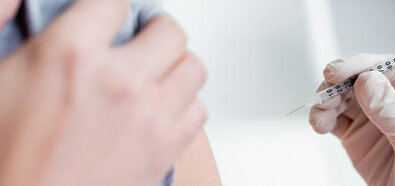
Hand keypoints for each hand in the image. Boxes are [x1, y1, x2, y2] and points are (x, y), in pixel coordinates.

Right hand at [0, 1, 205, 185]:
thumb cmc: (3, 158)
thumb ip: (4, 22)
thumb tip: (19, 0)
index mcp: (69, 55)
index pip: (113, 3)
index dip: (109, 9)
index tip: (108, 17)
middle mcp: (118, 82)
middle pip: (170, 32)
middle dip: (157, 30)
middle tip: (145, 38)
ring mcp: (148, 117)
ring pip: (193, 68)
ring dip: (176, 65)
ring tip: (158, 72)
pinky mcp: (164, 150)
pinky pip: (198, 110)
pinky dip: (185, 105)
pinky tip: (164, 108)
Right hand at [309, 54, 394, 185]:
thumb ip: (393, 112)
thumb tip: (367, 81)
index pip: (388, 67)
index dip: (360, 66)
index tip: (337, 73)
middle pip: (360, 78)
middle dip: (338, 84)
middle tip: (324, 96)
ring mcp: (374, 117)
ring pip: (343, 96)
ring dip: (326, 102)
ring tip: (320, 118)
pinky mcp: (357, 135)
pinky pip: (334, 119)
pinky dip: (323, 118)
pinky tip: (320, 124)